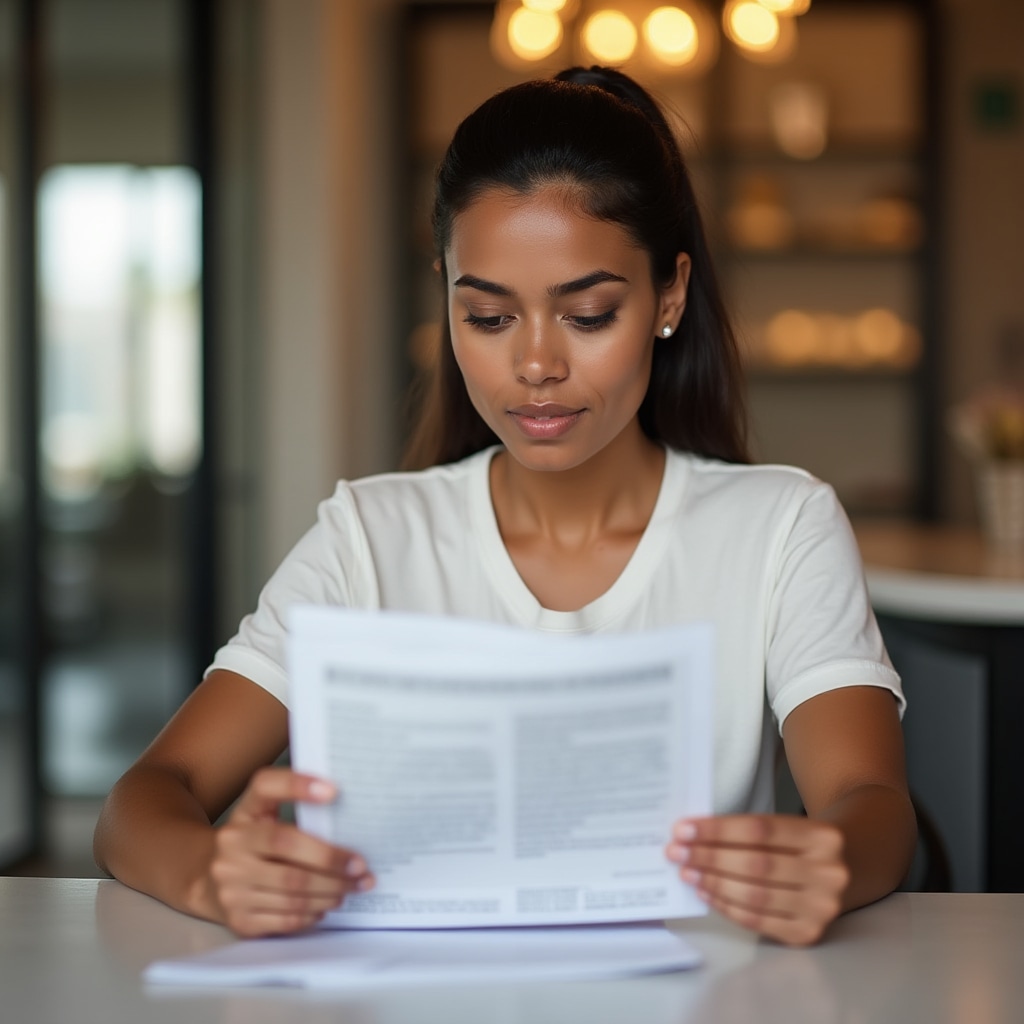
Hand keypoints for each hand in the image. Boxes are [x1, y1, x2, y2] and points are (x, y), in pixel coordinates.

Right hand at [207, 767, 373, 936]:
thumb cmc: (251, 841)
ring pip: (293, 893)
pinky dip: (314, 912)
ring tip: (352, 886)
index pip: (266, 790)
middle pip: (289, 855)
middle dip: (333, 864)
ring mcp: (232, 888)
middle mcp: (231, 850)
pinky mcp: (240, 920)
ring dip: (331, 891)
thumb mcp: (260, 813)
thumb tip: (343, 806)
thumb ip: (292, 804)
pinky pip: (287, 919)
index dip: (298, 788)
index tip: (333, 791)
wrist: (205, 879)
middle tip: (361, 867)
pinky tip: (328, 904)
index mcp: (242, 816)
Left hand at [665, 814, 849, 946]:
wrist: (846, 870)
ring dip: (714, 883)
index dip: (718, 830)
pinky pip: (758, 921)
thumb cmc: (799, 845)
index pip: (760, 830)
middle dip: (709, 857)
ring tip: (687, 873)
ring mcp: (822, 907)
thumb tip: (693, 836)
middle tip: (676, 852)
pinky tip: (707, 893)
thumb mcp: (789, 828)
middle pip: (756, 864)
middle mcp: (829, 873)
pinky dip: (727, 906)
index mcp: (824, 836)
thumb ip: (749, 831)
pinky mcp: (809, 933)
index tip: (683, 829)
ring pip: (755, 895)